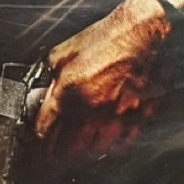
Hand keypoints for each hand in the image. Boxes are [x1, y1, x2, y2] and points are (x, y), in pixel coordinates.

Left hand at [34, 0, 170, 158]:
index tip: (40, 145)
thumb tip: (42, 93)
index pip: (45, 131)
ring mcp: (116, 116)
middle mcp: (91, 110)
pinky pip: (122, 143)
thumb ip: (50, 77)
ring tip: (82, 147)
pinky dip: (113, 146)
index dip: (40, 141)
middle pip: (69, 148)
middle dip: (61, 151)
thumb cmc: (107, 39)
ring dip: (87, 151)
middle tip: (59, 150)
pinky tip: (108, 141)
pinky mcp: (138, 117)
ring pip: (95, 150)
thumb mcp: (64, 53)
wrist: (143, 32)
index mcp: (68, 94)